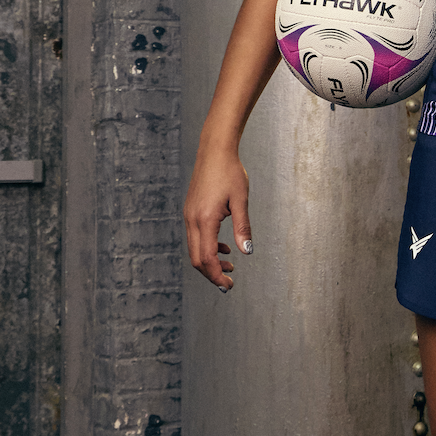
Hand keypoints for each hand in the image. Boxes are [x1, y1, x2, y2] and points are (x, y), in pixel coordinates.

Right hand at [184, 148, 252, 291]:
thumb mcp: (241, 200)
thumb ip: (243, 228)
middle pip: (197, 258)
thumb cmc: (230, 172)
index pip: (207, 258)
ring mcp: (189, 215)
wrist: (214, 151)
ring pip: (194, 249)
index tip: (229, 285)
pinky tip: (224, 247)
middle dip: (212, 273)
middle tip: (229, 282)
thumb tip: (247, 252)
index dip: (217, 275)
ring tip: (230, 265)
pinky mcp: (190, 211)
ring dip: (210, 261)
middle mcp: (192, 219)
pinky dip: (207, 247)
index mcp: (205, 219)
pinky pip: (195, 237)